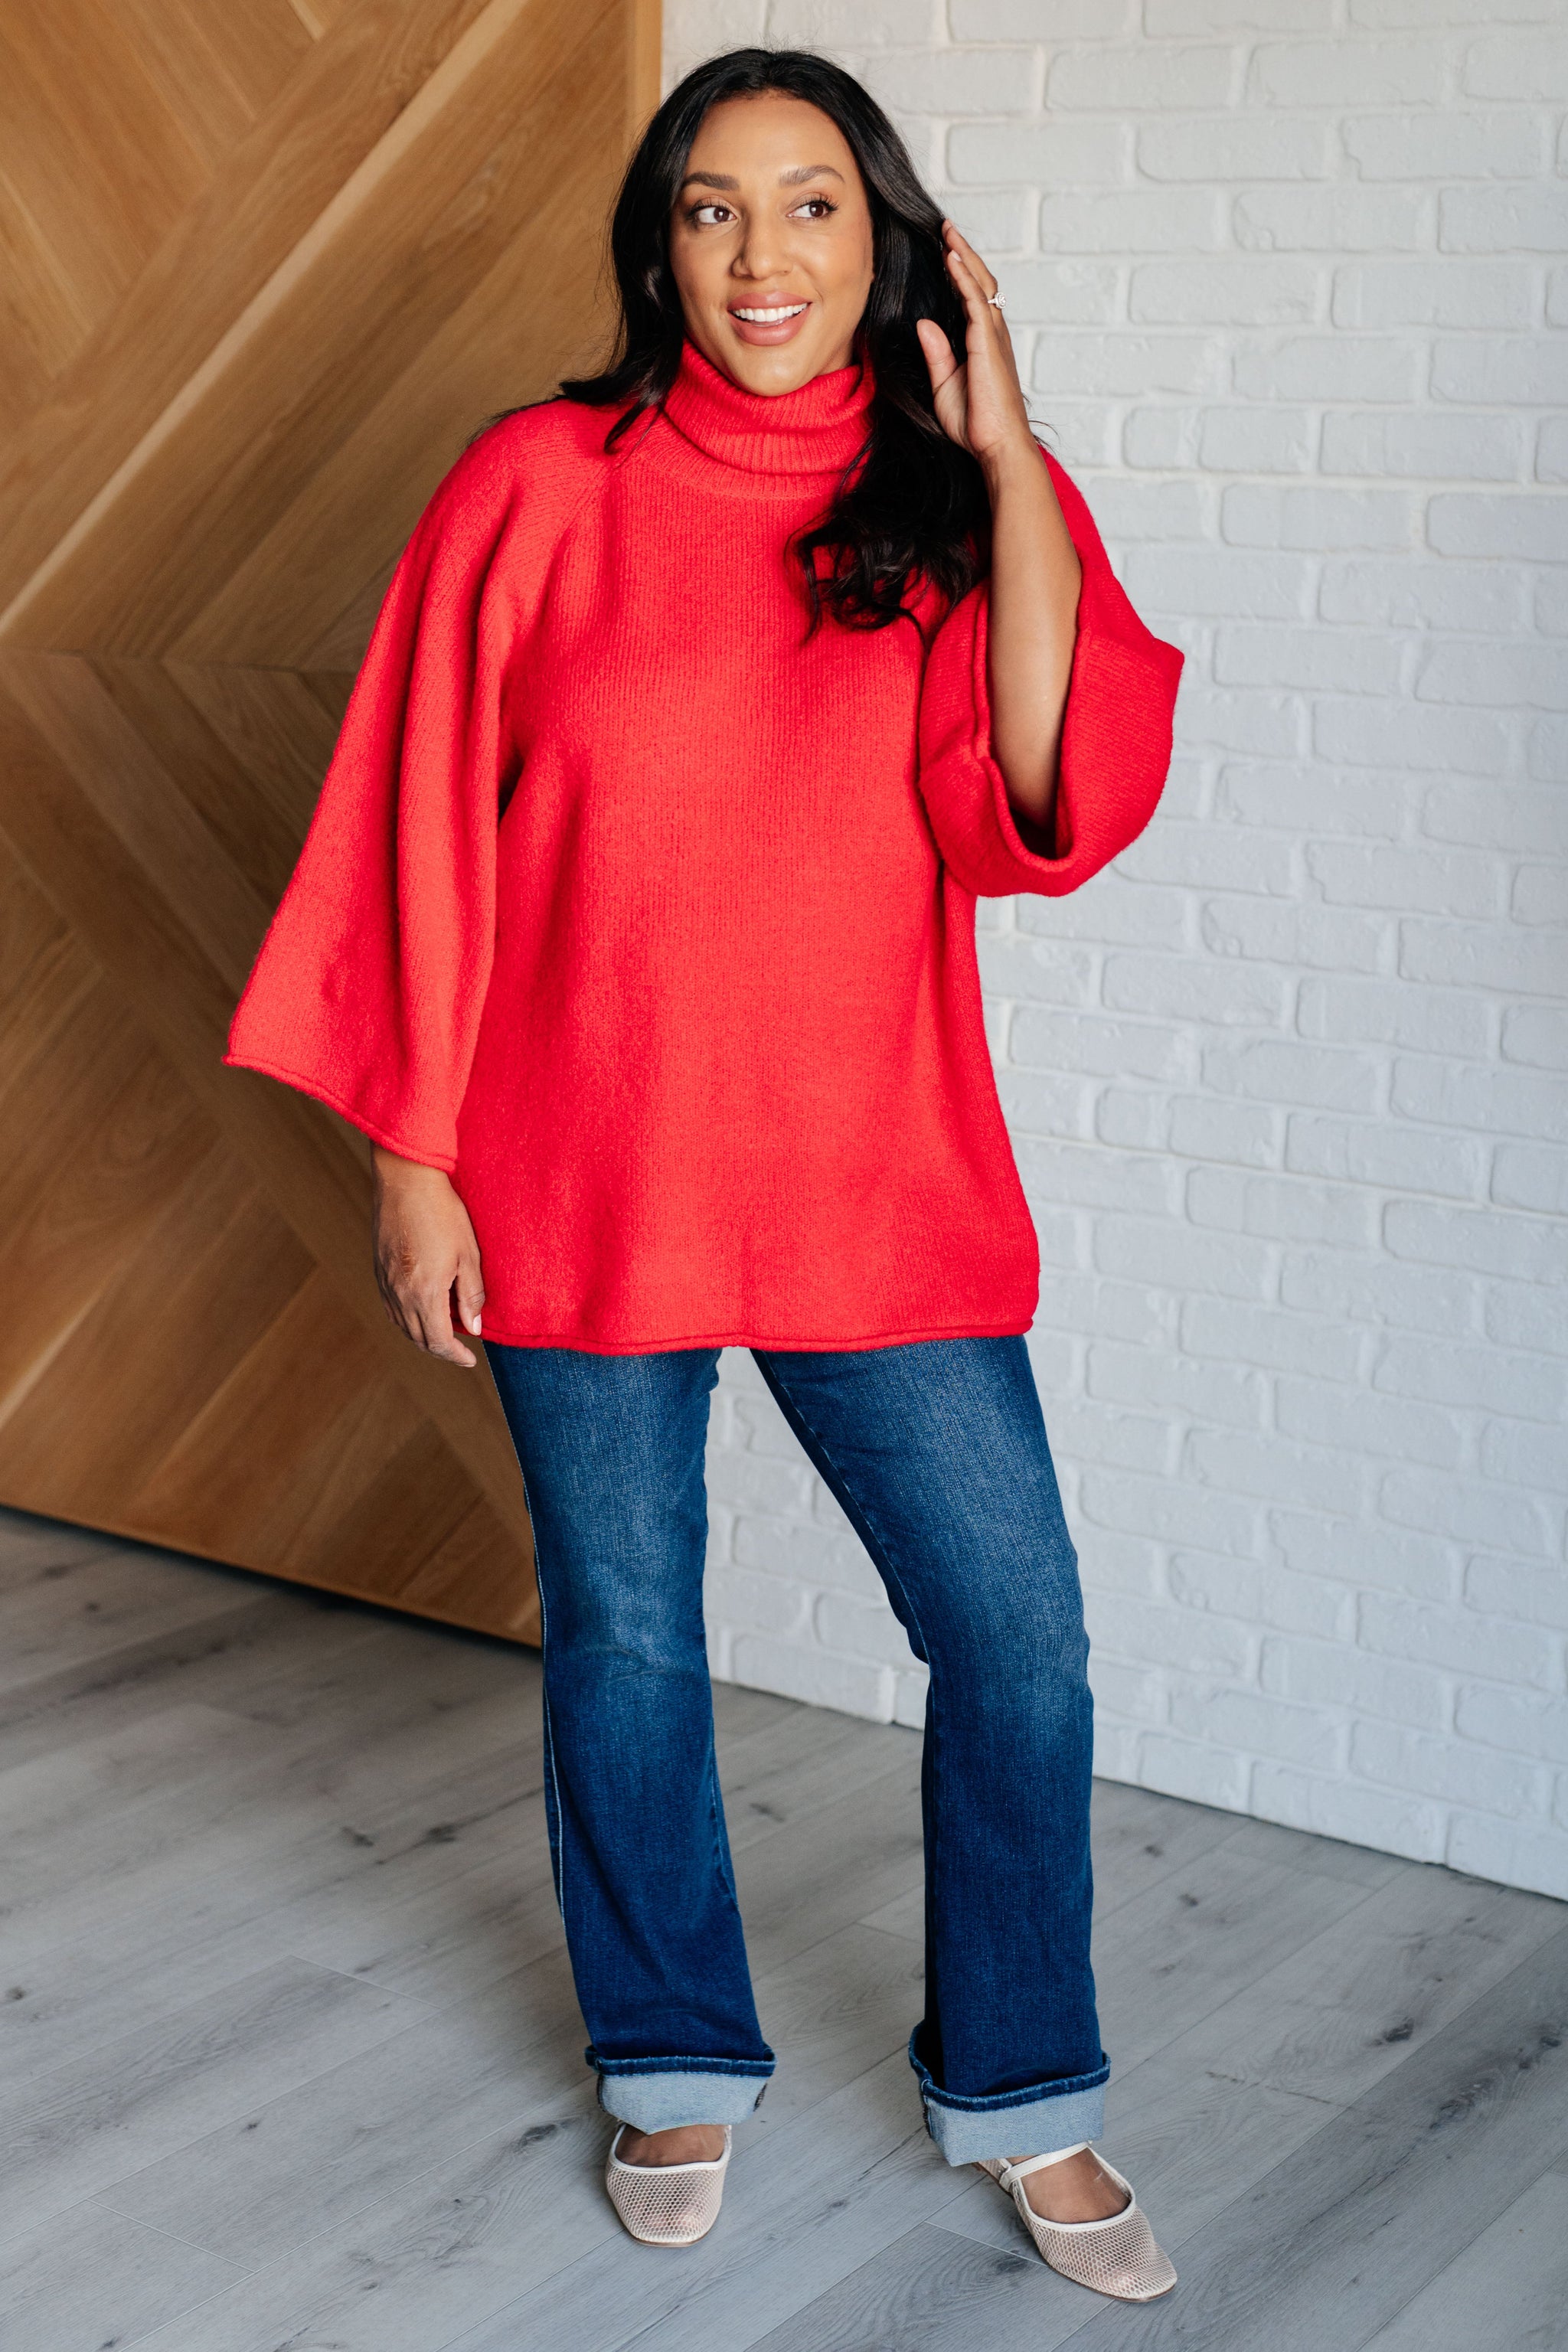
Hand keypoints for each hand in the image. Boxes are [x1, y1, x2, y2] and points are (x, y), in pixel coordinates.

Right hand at [371, 1146, 484, 1367]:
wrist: (405, 1180)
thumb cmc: (443, 1212)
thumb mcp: (468, 1254)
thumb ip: (471, 1294)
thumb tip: (473, 1327)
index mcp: (424, 1292)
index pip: (438, 1341)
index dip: (455, 1356)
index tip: (470, 1359)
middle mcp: (399, 1293)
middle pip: (418, 1338)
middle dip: (441, 1349)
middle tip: (461, 1347)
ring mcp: (385, 1282)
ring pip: (402, 1326)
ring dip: (423, 1335)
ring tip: (445, 1329)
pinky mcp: (378, 1270)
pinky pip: (390, 1308)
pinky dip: (407, 1318)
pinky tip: (422, 1309)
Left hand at [915, 220, 1036, 474]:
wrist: (997, 446)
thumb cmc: (976, 425)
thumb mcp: (945, 387)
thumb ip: (936, 354)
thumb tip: (923, 323)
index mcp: (983, 344)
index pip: (972, 299)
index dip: (959, 274)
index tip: (944, 253)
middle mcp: (992, 335)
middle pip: (980, 283)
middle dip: (963, 255)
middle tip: (946, 231)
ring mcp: (993, 337)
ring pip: (980, 284)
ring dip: (963, 256)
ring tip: (947, 233)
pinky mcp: (988, 344)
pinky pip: (976, 301)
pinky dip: (963, 277)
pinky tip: (950, 259)